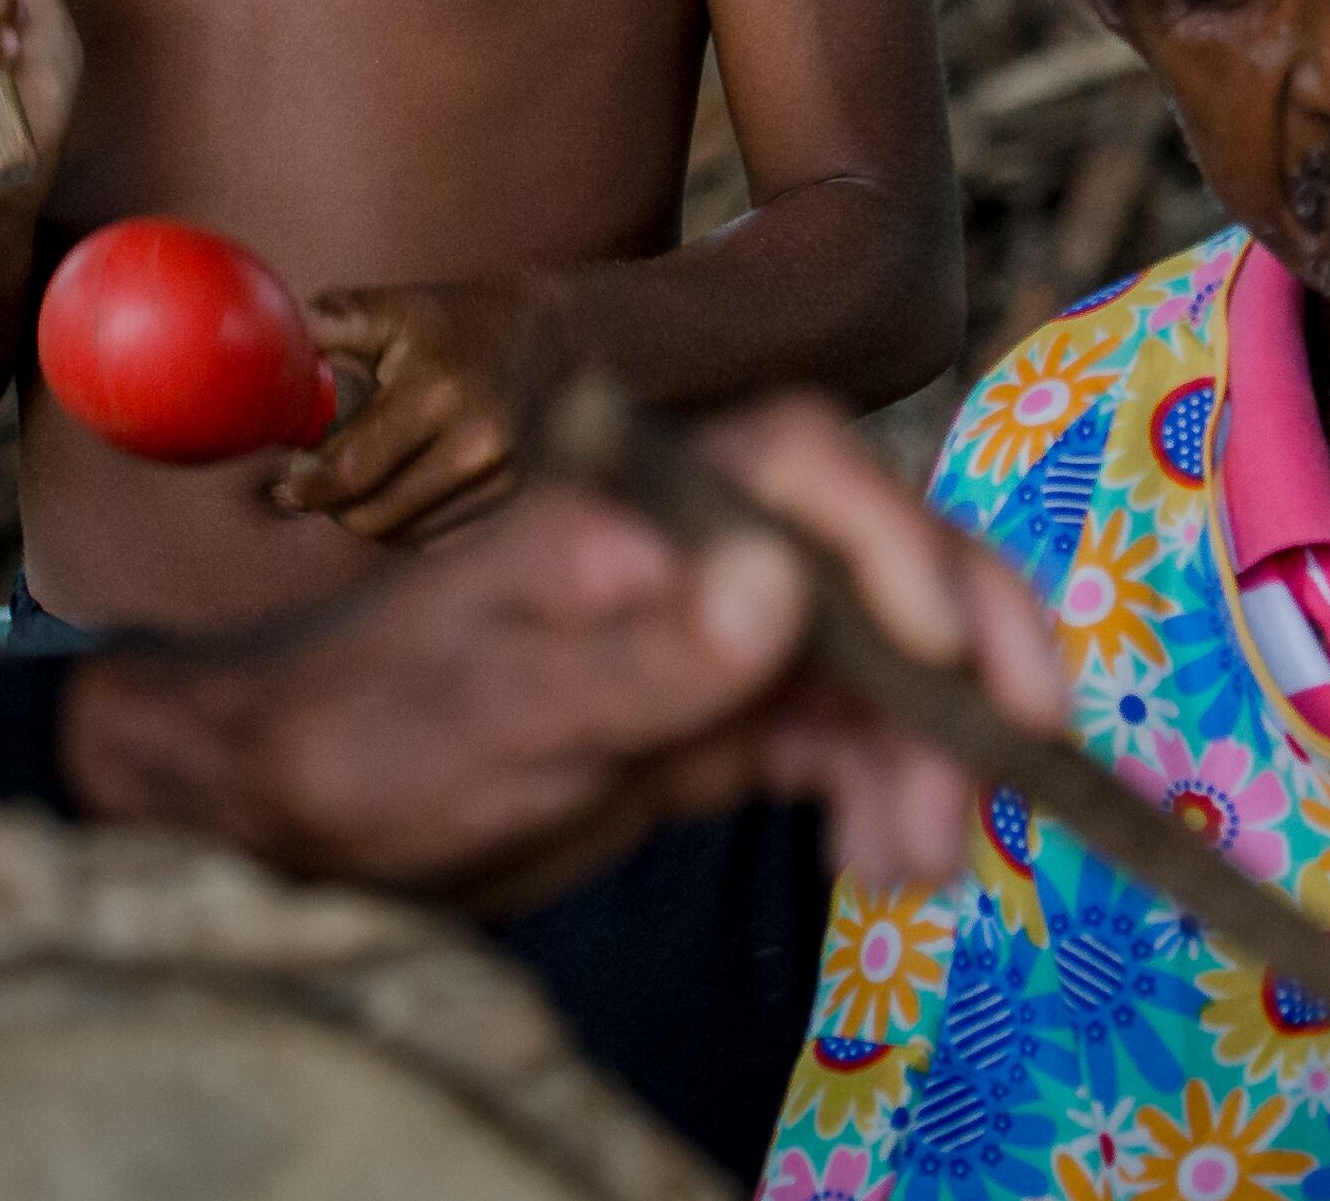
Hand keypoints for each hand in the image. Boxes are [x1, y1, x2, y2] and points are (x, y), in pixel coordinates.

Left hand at [89, 394, 1062, 912]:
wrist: (305, 810)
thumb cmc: (373, 733)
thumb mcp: (507, 710)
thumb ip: (646, 656)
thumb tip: (778, 584)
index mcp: (645, 504)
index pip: (806, 472)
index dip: (898, 543)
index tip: (942, 649)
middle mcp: (699, 549)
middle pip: (877, 560)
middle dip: (962, 647)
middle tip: (1024, 743)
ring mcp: (718, 633)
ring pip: (876, 664)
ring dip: (928, 749)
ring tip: (923, 858)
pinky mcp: (721, 717)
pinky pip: (838, 738)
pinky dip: (881, 792)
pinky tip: (890, 858)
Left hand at [273, 278, 568, 543]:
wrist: (548, 341)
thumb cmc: (453, 323)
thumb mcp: (395, 308)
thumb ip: (333, 322)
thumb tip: (272, 354)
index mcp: (437, 392)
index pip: (352, 471)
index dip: (307, 486)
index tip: (287, 478)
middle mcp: (476, 444)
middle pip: (371, 516)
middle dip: (331, 503)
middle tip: (315, 476)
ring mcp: (499, 480)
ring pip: (398, 536)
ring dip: (365, 514)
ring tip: (360, 472)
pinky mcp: (508, 504)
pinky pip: (430, 540)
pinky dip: (402, 522)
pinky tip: (401, 482)